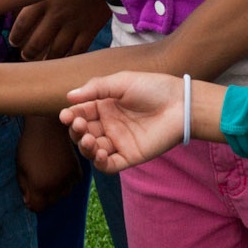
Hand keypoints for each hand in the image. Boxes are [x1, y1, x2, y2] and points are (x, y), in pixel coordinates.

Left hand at [10, 0, 109, 60]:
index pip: (22, 25)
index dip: (15, 37)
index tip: (13, 41)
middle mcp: (56, 14)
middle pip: (36, 42)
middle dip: (28, 53)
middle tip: (25, 55)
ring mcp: (74, 23)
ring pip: (55, 51)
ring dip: (47, 59)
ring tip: (43, 61)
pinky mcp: (91, 29)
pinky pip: (77, 50)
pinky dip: (69, 58)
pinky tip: (65, 60)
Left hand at [16, 114, 81, 212]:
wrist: (49, 126)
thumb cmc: (30, 145)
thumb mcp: (21, 167)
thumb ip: (24, 187)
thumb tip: (28, 203)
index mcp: (39, 186)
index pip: (36, 208)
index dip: (31, 201)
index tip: (29, 192)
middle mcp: (56, 187)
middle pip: (50, 202)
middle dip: (43, 195)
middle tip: (39, 178)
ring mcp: (68, 179)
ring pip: (62, 194)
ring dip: (55, 188)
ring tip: (49, 172)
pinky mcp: (77, 172)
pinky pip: (71, 184)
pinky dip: (66, 180)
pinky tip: (59, 167)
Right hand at [60, 71, 183, 174]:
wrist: (180, 104)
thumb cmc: (152, 88)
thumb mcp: (121, 82)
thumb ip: (95, 88)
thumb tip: (69, 97)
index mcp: (104, 106)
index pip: (81, 113)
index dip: (71, 116)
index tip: (66, 115)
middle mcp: (109, 125)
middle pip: (83, 133)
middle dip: (76, 131)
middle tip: (78, 125)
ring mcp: (119, 142)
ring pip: (93, 151)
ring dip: (85, 147)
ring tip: (88, 139)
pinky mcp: (130, 156)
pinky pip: (110, 165)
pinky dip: (100, 163)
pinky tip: (99, 154)